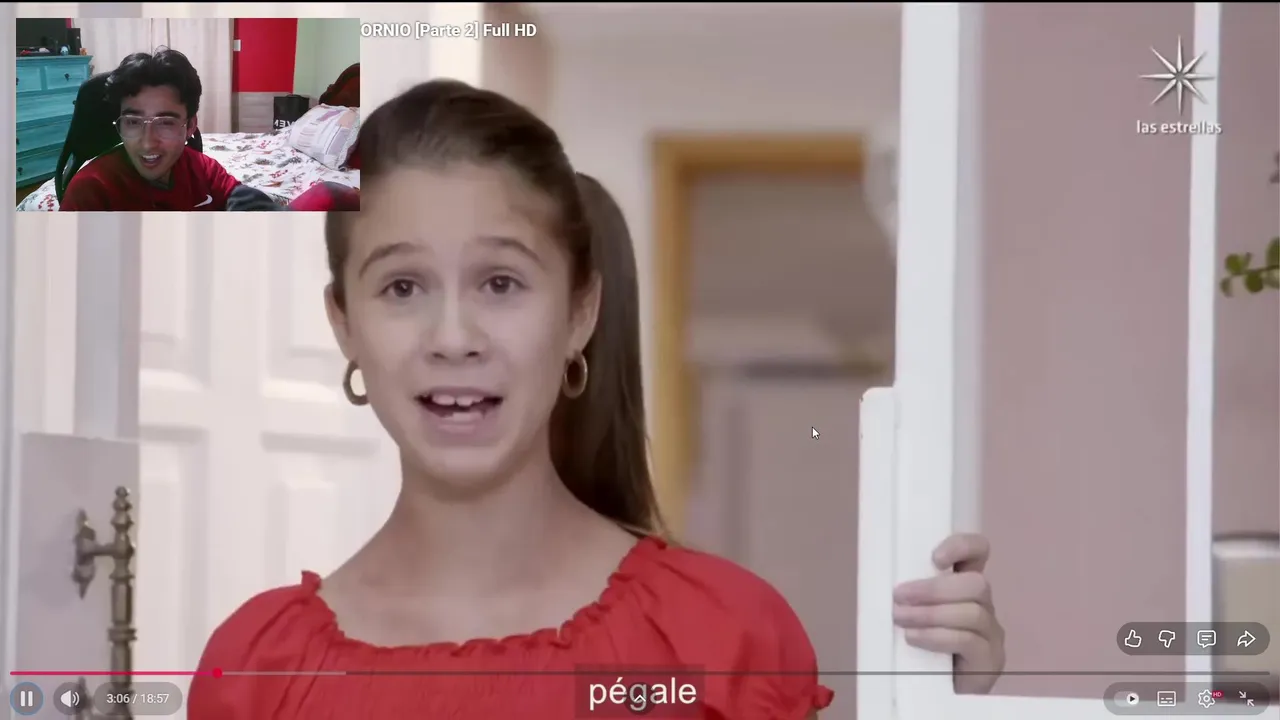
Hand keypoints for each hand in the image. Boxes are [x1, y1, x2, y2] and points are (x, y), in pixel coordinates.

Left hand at [892, 533, 1004, 693]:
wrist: (939, 691)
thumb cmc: (922, 648)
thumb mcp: (913, 615)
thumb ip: (907, 598)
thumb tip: (873, 583)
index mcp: (965, 586)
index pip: (978, 551)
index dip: (962, 546)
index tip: (934, 558)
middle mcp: (984, 605)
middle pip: (976, 583)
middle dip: (935, 588)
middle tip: (899, 596)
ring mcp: (991, 633)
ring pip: (972, 612)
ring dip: (930, 613)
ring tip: (900, 619)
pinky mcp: (989, 660)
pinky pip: (968, 641)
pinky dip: (937, 636)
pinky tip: (914, 638)